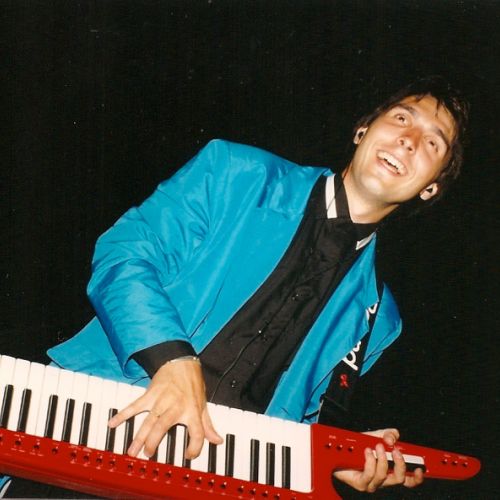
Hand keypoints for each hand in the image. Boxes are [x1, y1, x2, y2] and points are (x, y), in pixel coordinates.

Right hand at [108, 359, 222, 458]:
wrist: (181, 362)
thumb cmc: (193, 383)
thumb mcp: (203, 404)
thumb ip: (207, 425)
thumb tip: (216, 440)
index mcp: (192, 411)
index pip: (197, 433)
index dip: (195, 447)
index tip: (189, 455)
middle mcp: (176, 406)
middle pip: (163, 427)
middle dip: (154, 442)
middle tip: (148, 454)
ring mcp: (161, 400)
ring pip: (148, 420)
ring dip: (139, 436)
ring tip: (132, 451)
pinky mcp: (150, 394)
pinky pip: (135, 406)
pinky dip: (123, 414)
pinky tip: (112, 423)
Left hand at [333, 428, 423, 492]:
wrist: (340, 452)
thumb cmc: (358, 447)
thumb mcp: (375, 436)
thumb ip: (387, 434)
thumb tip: (394, 437)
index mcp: (390, 471)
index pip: (408, 479)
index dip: (417, 477)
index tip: (420, 468)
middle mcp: (383, 479)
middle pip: (400, 479)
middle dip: (400, 464)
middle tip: (395, 450)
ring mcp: (372, 484)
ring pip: (384, 476)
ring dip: (381, 459)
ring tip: (376, 446)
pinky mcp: (361, 484)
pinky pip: (369, 475)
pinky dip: (370, 461)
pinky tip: (367, 452)